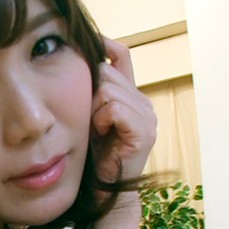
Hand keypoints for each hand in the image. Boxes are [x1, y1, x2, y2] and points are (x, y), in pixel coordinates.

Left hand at [91, 37, 156, 182]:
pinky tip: (103, 134)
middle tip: (92, 121)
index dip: (105, 45)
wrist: (102, 187)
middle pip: (107, 74)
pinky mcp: (144, 131)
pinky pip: (114, 108)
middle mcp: (144, 103)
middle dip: (91, 95)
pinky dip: (102, 120)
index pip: (122, 55)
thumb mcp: (88, 114)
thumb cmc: (93, 153)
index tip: (90, 41)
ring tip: (98, 130)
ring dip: (95, 111)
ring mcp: (148, 117)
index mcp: (132, 95)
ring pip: (109, 91)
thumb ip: (91, 90)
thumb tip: (80, 58)